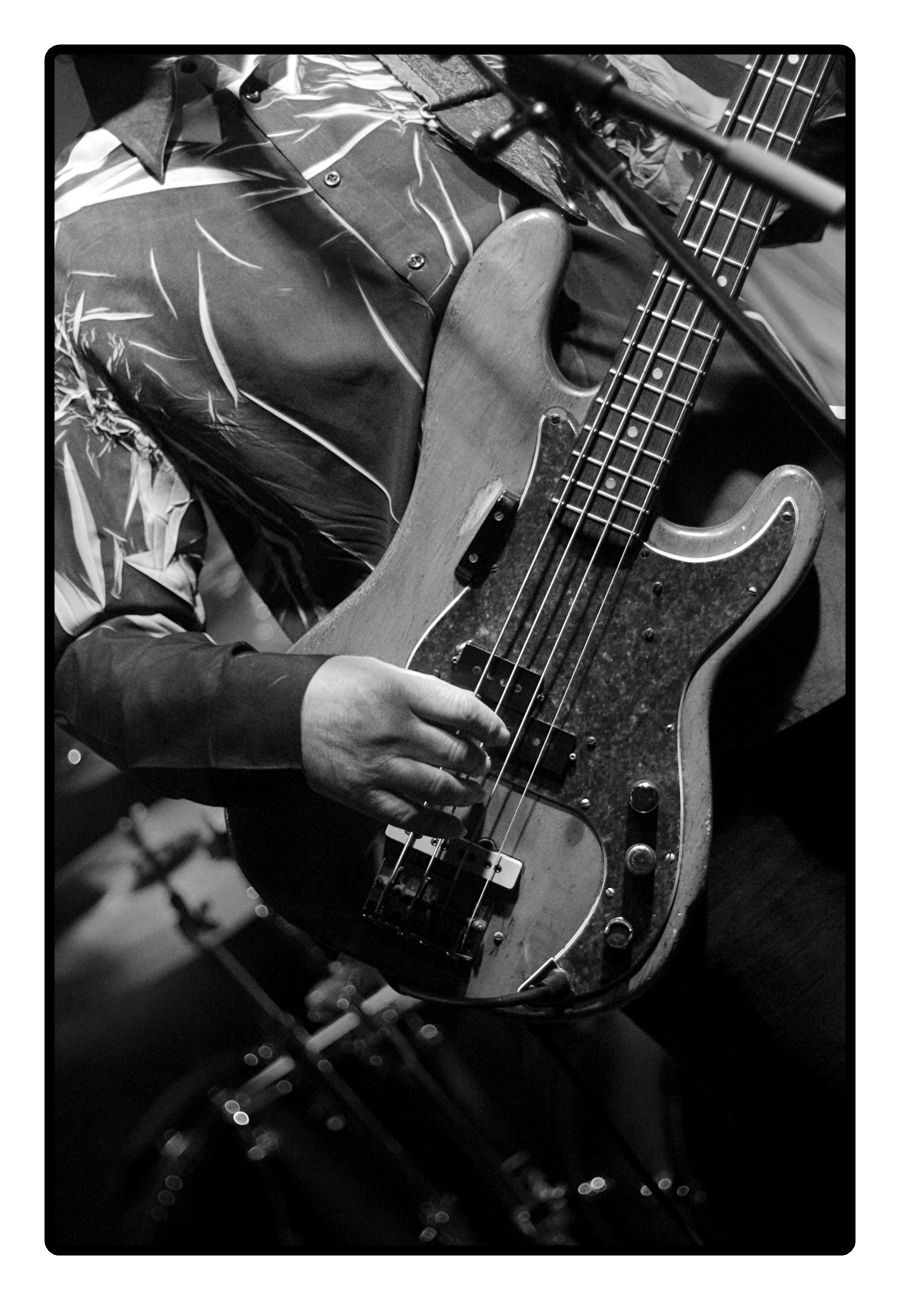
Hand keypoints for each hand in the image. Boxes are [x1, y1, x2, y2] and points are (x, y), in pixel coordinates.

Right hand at [300, 655, 509, 836]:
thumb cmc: (334, 686)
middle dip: (480, 762)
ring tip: (476, 792)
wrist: (286, 712)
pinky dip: (438, 825)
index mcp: (401, 693)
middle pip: (456, 752)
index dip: (490, 724)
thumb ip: (423, 690)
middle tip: (484, 764)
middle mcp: (394, 730)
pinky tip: (455, 827)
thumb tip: (463, 710)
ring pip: (440, 787)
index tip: (501, 734)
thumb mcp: (382, 671)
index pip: (462, 710)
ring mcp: (379, 766)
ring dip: (467, 793)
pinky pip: (410, 816)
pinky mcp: (363, 793)